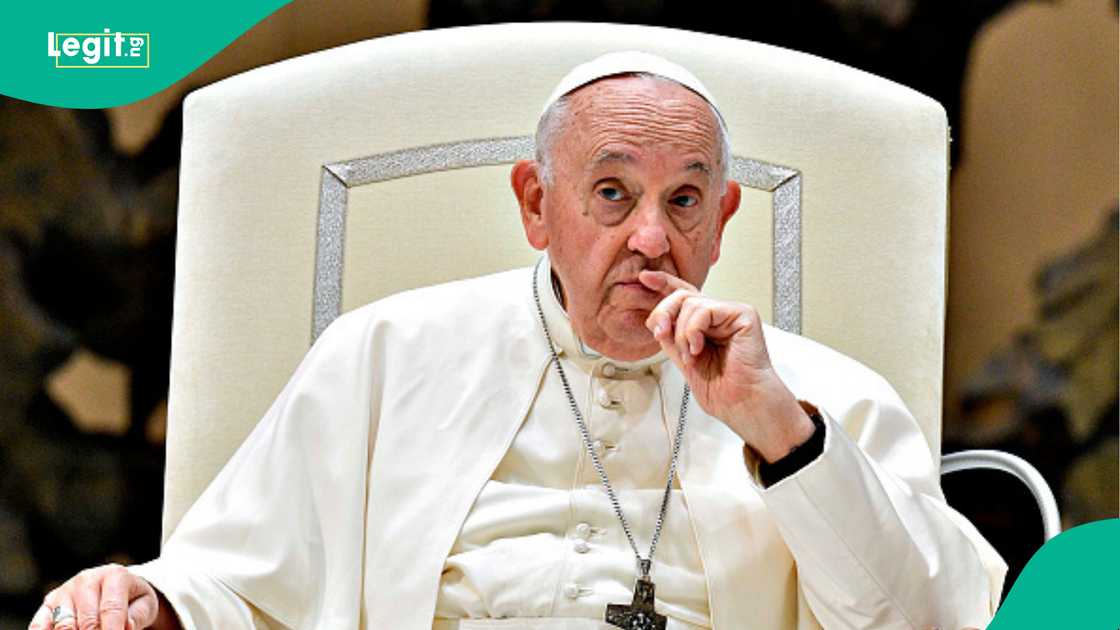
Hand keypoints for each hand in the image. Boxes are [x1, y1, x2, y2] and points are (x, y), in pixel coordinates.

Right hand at [29, 564, 158, 629]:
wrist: (114, 585)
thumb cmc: (132, 598)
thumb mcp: (144, 604)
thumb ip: (137, 616)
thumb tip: (126, 627)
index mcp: (114, 575)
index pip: (111, 609)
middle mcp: (86, 580)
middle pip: (87, 620)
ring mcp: (65, 591)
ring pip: (64, 625)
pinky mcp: (49, 603)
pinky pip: (40, 624)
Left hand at [640, 270, 814, 462]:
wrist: (742, 404)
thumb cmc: (723, 390)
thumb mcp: (684, 360)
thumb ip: (671, 337)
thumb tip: (656, 320)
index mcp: (705, 325)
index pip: (684, 296)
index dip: (664, 283)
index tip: (645, 278)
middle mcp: (719, 316)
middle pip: (682, 296)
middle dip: (663, 313)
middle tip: (660, 333)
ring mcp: (731, 313)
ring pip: (690, 303)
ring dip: (681, 333)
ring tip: (690, 355)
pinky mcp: (743, 314)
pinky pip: (705, 309)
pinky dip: (693, 330)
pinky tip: (699, 348)